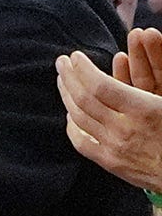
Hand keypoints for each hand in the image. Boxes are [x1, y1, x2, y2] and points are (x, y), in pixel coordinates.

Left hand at [56, 28, 161, 190]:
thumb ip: (153, 78)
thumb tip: (132, 52)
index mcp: (145, 110)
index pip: (100, 85)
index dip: (83, 68)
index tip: (76, 56)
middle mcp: (126, 129)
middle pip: (84, 98)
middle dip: (69, 76)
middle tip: (62, 61)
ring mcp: (115, 148)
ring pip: (78, 117)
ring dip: (67, 95)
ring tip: (62, 80)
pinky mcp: (111, 163)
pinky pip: (82, 142)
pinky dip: (72, 125)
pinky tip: (71, 114)